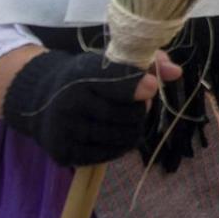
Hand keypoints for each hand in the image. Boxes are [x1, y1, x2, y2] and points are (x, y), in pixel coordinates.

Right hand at [2, 48, 182, 167]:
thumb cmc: (87, 78)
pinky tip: (112, 133)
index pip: (119, 82)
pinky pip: (109, 155)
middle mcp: (69, 103)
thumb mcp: (112, 62)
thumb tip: (176, 72)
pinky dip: (119, 145)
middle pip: (128, 115)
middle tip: (137, 104)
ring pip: (123, 137)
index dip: (139, 86)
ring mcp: (65, 130)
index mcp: (82, 75)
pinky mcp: (64, 152)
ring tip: (125, 119)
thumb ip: (148, 62)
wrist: (43, 101)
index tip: (151, 87)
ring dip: (133, 129)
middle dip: (140, 110)